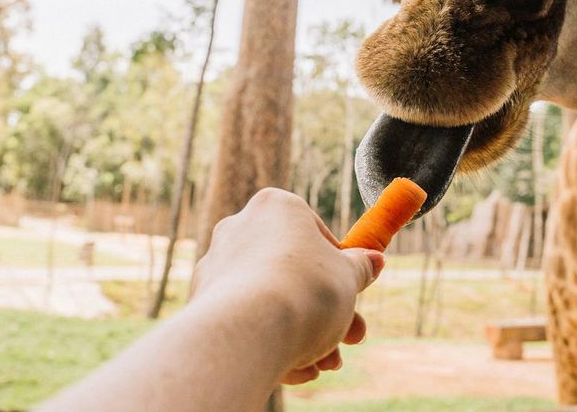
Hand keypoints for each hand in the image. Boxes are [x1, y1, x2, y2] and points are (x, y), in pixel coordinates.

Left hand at [190, 188, 383, 384]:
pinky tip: (296, 369)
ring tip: (326, 364)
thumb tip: (374, 260)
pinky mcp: (202, 303)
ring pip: (273, 301)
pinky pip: (248, 320)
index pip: (317, 235)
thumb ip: (360, 267)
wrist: (248, 332)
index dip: (341, 269)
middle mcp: (240, 228)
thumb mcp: (349, 278)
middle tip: (351, 337)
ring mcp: (218, 266)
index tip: (355, 293)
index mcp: (277, 207)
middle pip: (295, 272)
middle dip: (328, 311)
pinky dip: (273, 342)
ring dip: (306, 333)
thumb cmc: (305, 293)